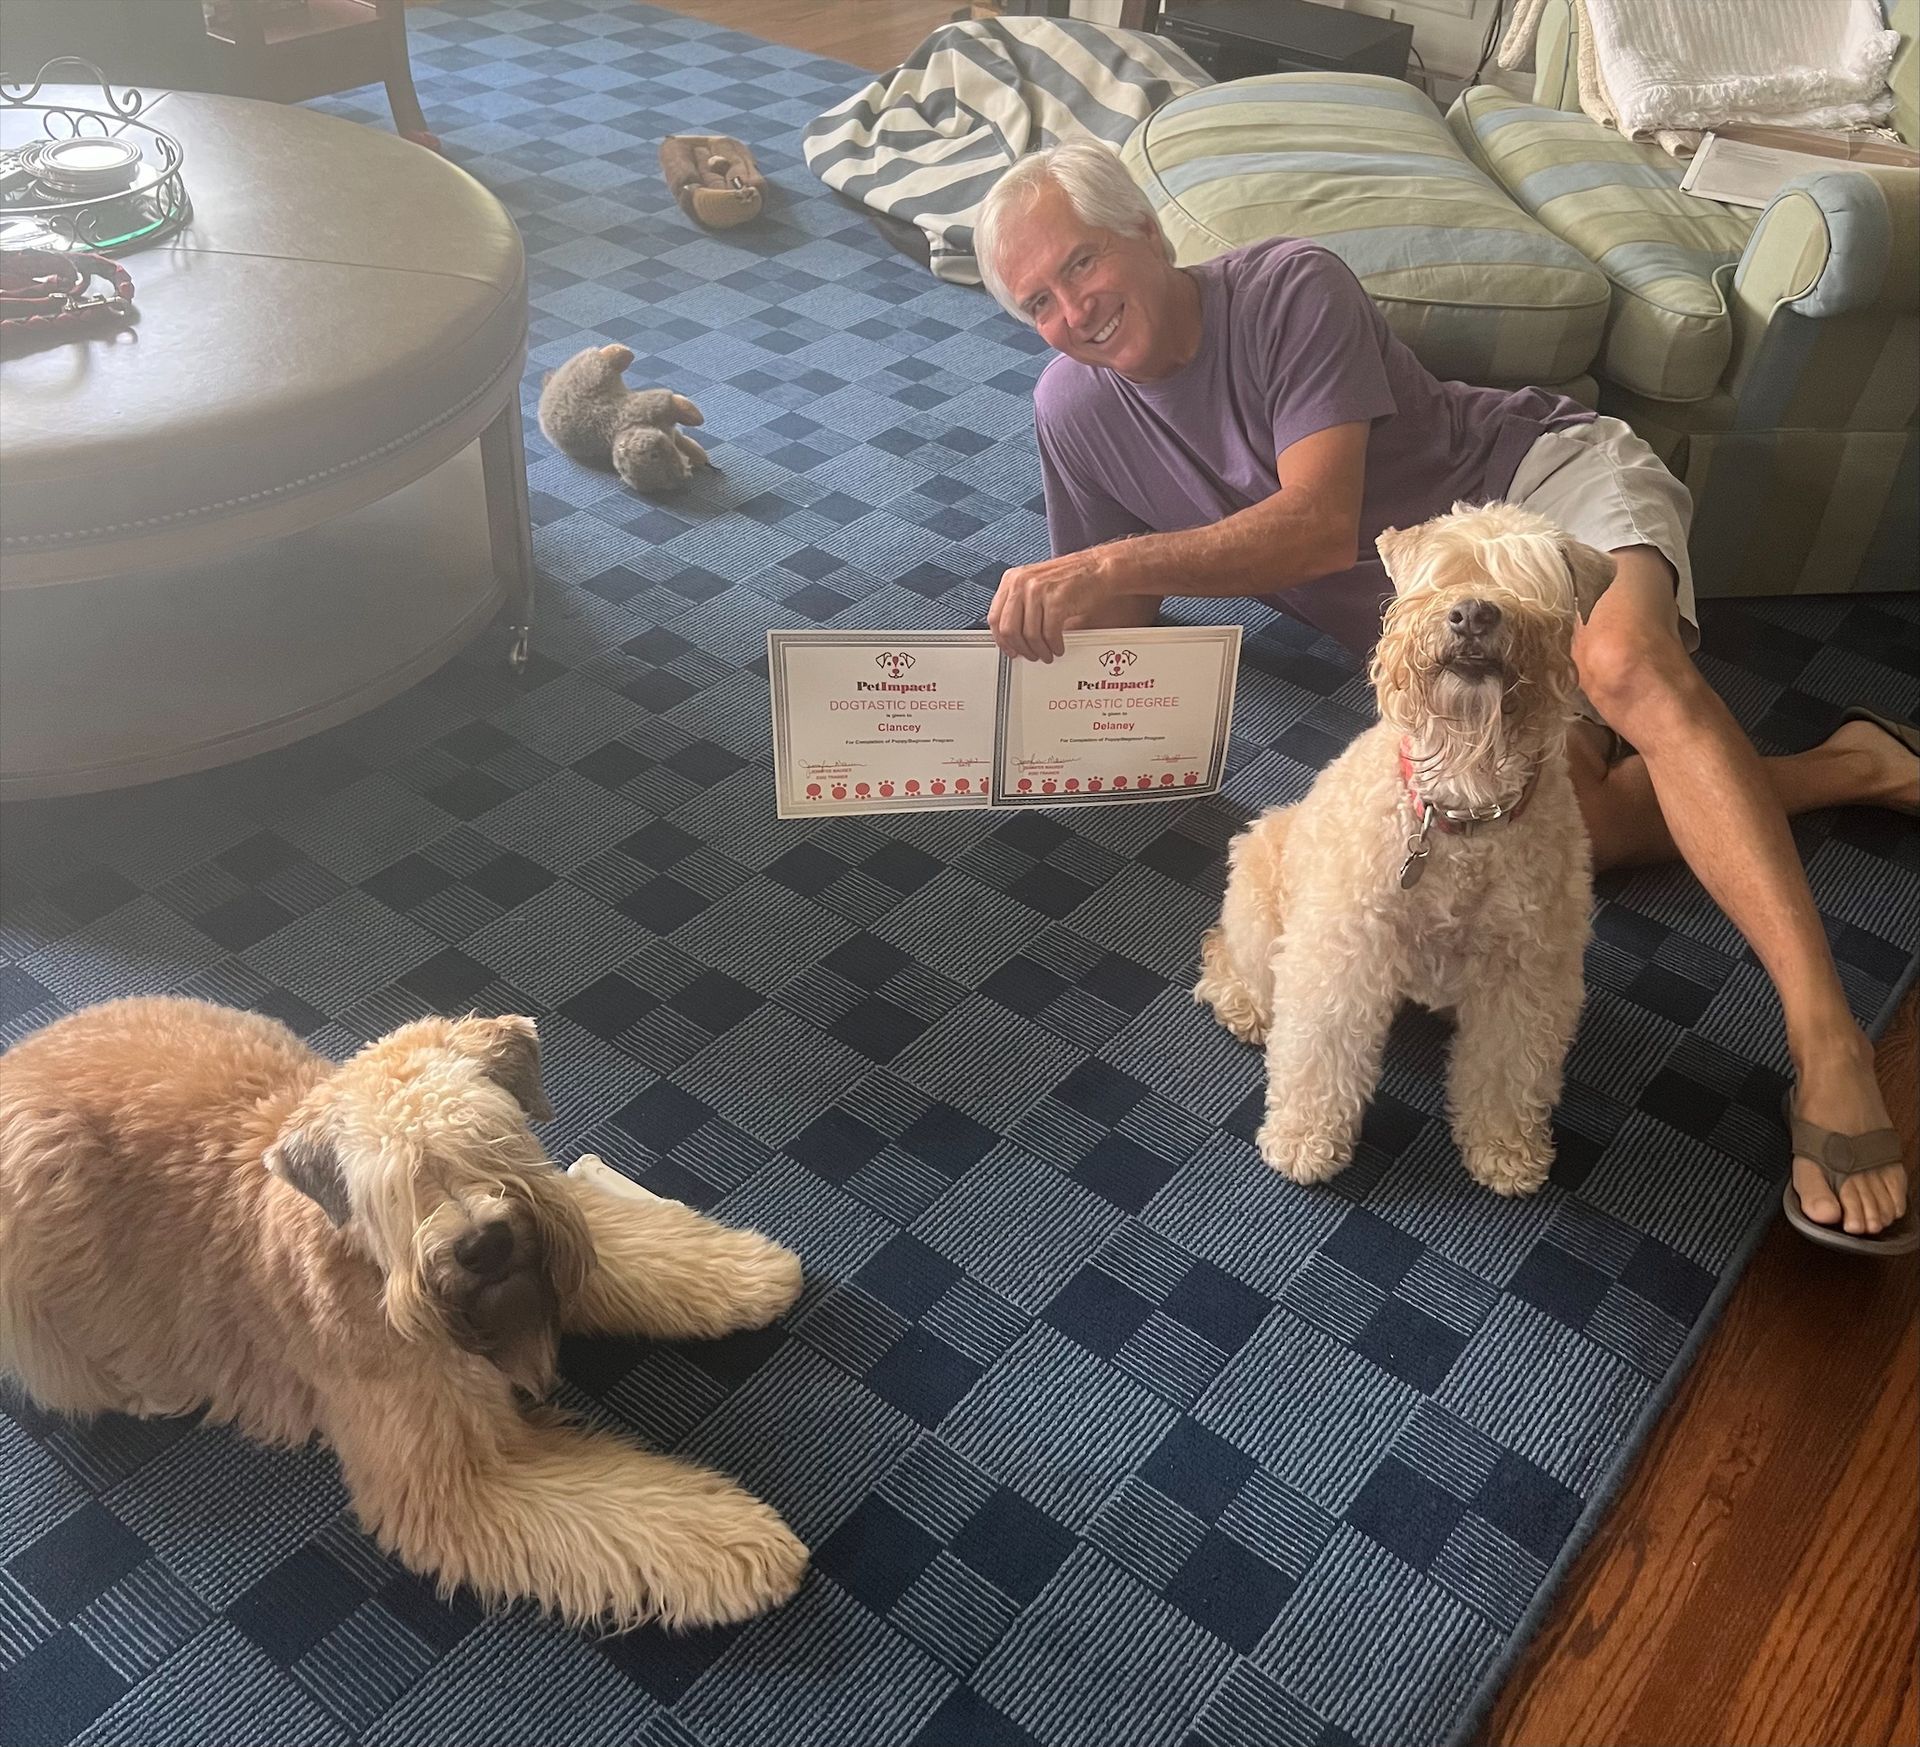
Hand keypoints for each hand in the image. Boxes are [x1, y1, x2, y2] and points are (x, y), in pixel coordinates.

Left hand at [988, 546, 1117, 661]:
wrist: (1098, 568)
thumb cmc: (1070, 578)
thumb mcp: (1036, 586)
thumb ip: (1020, 606)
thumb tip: (1012, 637)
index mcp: (1012, 579)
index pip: (995, 617)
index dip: (1001, 640)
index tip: (1009, 650)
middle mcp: (1022, 583)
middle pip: (1009, 629)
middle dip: (1021, 648)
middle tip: (1030, 655)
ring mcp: (1038, 590)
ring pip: (1030, 635)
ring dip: (1039, 651)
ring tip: (1047, 654)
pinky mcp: (1057, 600)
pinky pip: (1049, 633)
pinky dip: (1054, 646)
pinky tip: (1058, 647)